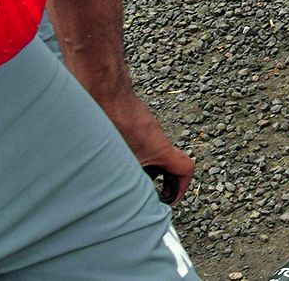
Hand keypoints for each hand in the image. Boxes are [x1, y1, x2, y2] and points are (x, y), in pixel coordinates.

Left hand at [94, 80, 194, 205]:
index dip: (181, 187)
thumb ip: (128, 181)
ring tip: (117, 176)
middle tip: (143, 193)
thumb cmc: (113, 121)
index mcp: (160, 149)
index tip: (168, 198)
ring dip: (139, 168)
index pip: (186, 168)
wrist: (102, 89)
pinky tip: (105, 159)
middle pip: (168, 162)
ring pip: (148, 154)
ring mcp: (144, 127)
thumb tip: (125, 199)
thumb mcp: (122, 161)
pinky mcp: (130, 121)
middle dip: (157, 181)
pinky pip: (135, 144)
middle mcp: (156, 137)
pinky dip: (126, 155)